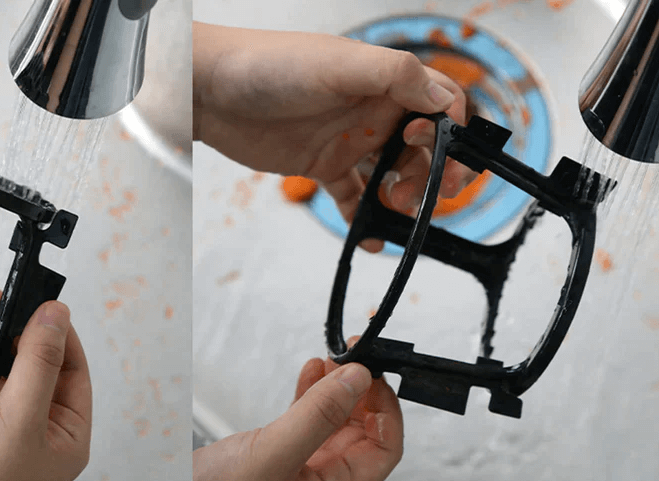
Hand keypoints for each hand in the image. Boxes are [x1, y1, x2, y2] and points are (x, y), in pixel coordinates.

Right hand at [0, 294, 91, 480]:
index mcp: (70, 439)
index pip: (76, 370)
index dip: (60, 334)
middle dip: (26, 336)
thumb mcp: (19, 417)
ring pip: (17, 374)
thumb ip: (39, 362)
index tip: (42, 302)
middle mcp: (46, 435)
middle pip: (46, 368)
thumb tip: (56, 315)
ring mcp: (13, 433)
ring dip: (3, 350)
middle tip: (6, 304)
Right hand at [193, 355, 402, 480]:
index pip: (383, 450)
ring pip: (331, 423)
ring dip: (336, 389)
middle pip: (361, 433)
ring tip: (332, 358)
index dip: (386, 410)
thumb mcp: (273, 456)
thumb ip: (317, 417)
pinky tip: (308, 373)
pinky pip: (303, 421)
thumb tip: (356, 380)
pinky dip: (308, 394)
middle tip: (354, 356)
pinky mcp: (271, 456)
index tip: (372, 375)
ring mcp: (294, 468)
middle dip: (362, 392)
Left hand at [194, 23, 473, 250]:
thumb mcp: (337, 64)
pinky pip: (353, 196)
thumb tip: (443, 99)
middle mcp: (373, 108)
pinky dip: (365, 218)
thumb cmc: (268, 64)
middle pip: (426, 145)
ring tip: (393, 208)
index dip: (450, 131)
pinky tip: (368, 238)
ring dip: (405, 196)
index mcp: (384, 79)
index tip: (433, 150)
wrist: (208, 90)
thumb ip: (395, 76)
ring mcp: (348, 138)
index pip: (441, 103)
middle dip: (434, 172)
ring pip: (395, 173)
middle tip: (421, 195)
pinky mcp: (322, 163)